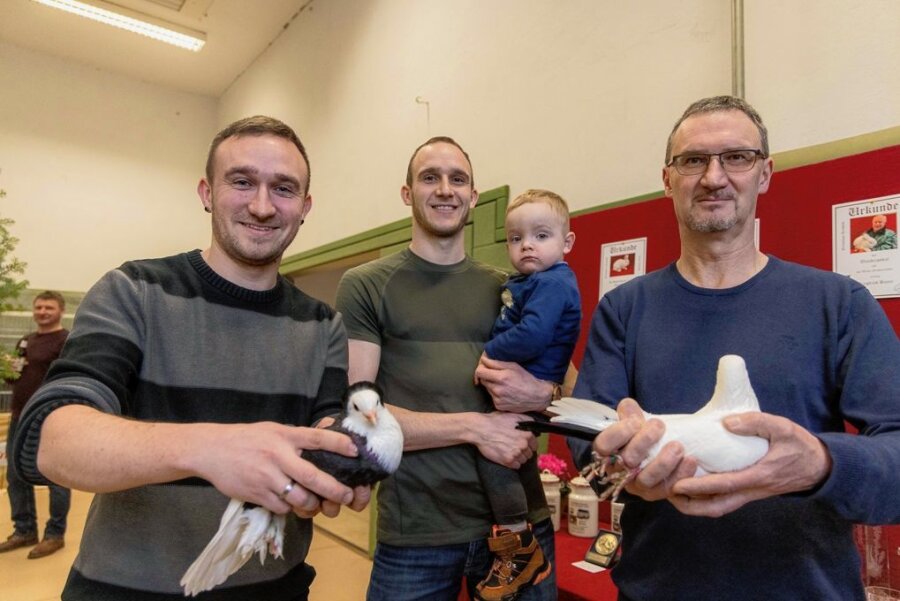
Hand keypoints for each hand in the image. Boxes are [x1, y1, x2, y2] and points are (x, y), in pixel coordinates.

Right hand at [191, 422, 357, 515]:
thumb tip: (322, 443)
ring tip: (316, 504)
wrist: (211, 450)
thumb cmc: (246, 438)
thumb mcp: (272, 430)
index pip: (316, 438)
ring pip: (299, 498)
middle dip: (334, 489)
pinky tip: (290, 504)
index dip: (338, 444)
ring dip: (312, 504)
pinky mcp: (257, 494)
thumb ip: (295, 438)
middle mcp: (278, 456)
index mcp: (284, 436)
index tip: (355, 451)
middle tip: (347, 495)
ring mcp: (267, 477)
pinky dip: (289, 508)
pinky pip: (281, 507)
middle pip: (313, 476)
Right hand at [471, 412, 537, 468]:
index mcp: (527, 435)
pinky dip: (513, 463)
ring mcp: (515, 454)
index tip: (523, 444)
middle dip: (523, 451)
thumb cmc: (496, 421)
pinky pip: (516, 466)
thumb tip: (534, 424)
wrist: (481, 429)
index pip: (535, 445)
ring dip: (518, 458)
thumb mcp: (513, 415)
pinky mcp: (507, 461)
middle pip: (529, 454)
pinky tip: (507, 457)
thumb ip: (527, 420)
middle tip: (514, 447)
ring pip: (523, 460)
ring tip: (510, 452)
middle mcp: (523, 445)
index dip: (529, 445)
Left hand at [474, 355, 552, 412]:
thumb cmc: (526, 379)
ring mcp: (498, 399)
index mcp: (501, 378)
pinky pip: (492, 397)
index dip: (480, 369)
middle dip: (487, 377)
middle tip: (498, 376)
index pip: (479, 372)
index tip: (484, 368)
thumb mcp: (513, 366)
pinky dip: (496, 394)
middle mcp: (498, 390)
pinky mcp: (499, 406)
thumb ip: (496, 363)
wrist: (537, 396)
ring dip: (492, 385)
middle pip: (482, 381)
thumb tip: (483, 359)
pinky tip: (506, 393)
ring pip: (487, 389)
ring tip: (505, 385)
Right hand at [592, 398, 696, 501]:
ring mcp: (637, 486)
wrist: (656, 456)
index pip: (603, 446)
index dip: (618, 433)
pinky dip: (680, 474)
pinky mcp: (656, 494)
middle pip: (626, 461)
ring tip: (678, 446)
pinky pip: (667, 488)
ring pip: (646, 479)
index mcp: (607, 452)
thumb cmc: (641, 437)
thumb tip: (628, 405)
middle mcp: (618, 472)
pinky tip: (690, 460)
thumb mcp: (633, 423)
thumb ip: (630, 414)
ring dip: (663, 463)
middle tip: (659, 426)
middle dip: (643, 442)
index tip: (636, 421)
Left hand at [669, 413, 831, 516]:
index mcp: (759, 475)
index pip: (725, 485)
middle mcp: (752, 489)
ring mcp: (750, 493)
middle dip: (690, 504)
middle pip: (716, 507)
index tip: (677, 483)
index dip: (699, 486)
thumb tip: (726, 422)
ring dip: (695, 504)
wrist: (819, 466)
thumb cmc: (799, 445)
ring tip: (673, 491)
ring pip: (718, 507)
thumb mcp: (782, 427)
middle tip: (667, 492)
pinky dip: (705, 498)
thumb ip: (756, 423)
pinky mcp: (749, 492)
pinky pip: (724, 501)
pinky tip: (691, 487)